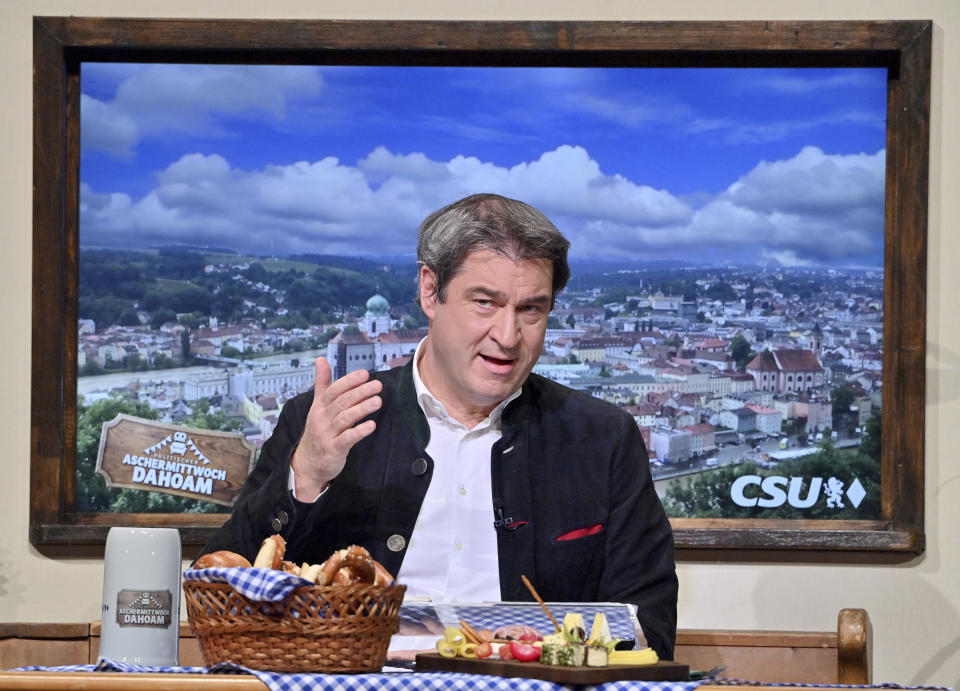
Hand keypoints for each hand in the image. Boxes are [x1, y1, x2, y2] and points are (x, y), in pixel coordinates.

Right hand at [290, 357, 382, 498]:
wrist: (308, 462)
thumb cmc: (318, 430)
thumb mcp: (318, 405)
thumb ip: (322, 382)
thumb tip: (321, 359)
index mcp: (320, 406)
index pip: (333, 390)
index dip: (349, 381)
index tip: (364, 374)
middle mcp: (322, 418)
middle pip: (342, 402)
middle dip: (360, 392)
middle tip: (377, 385)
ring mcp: (327, 434)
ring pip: (345, 418)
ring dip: (362, 409)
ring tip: (378, 401)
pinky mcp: (334, 449)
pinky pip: (347, 438)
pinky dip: (359, 431)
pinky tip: (371, 425)